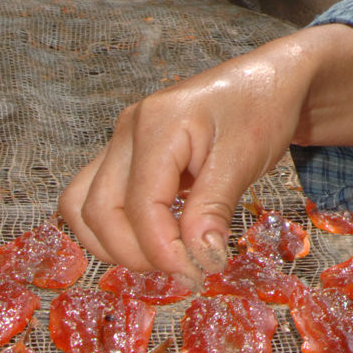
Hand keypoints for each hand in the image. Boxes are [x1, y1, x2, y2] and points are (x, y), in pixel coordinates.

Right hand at [59, 24, 352, 281]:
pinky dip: (115, 227)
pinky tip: (155, 240)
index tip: (198, 273)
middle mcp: (128, 130)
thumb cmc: (261, 108)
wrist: (269, 80)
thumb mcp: (244, 159)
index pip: (140, 205)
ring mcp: (122, 140)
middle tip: (184, 271)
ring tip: (164, 259)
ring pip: (83, 206)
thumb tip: (197, 260)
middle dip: (135, 253)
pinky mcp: (126, 154)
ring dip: (113, 244)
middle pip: (98, 210)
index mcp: (157, 124)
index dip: (163, 249)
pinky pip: (97, 197)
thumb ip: (213, 209)